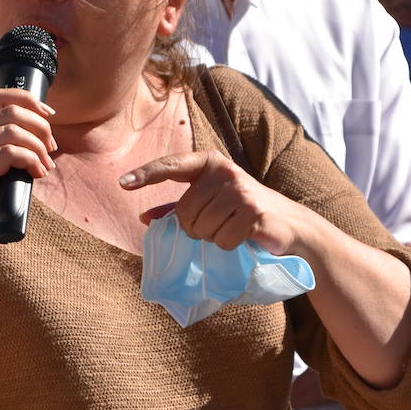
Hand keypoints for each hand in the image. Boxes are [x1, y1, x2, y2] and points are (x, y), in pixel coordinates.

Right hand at [0, 88, 55, 268]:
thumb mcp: (2, 166)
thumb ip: (13, 145)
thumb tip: (44, 130)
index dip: (28, 99)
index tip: (49, 115)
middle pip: (11, 111)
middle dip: (41, 127)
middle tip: (51, 149)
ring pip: (13, 131)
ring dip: (38, 147)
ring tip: (44, 166)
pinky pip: (10, 154)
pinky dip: (30, 161)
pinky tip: (36, 174)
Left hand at [120, 150, 315, 254]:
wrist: (288, 226)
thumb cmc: (242, 212)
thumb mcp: (210, 204)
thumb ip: (177, 208)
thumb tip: (143, 218)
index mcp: (209, 164)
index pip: (171, 166)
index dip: (146, 174)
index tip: (122, 183)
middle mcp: (223, 171)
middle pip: (184, 211)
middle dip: (193, 227)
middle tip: (215, 225)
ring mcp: (240, 190)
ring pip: (201, 228)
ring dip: (212, 237)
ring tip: (230, 229)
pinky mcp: (253, 211)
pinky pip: (222, 239)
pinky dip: (228, 245)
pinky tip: (242, 237)